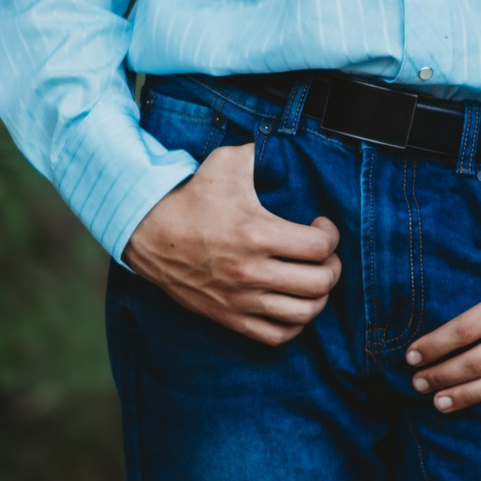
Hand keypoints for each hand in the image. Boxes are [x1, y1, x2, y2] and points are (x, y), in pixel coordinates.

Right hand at [123, 140, 341, 344]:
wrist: (147, 233)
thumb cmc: (191, 197)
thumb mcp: (225, 163)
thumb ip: (259, 151)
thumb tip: (283, 144)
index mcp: (256, 234)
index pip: (319, 247)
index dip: (331, 235)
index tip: (322, 226)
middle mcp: (251, 271)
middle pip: (320, 283)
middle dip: (333, 267)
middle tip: (324, 255)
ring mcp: (240, 299)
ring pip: (304, 314)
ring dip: (318, 297)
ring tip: (313, 279)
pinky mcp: (228, 317)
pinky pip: (276, 336)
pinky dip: (294, 325)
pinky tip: (291, 303)